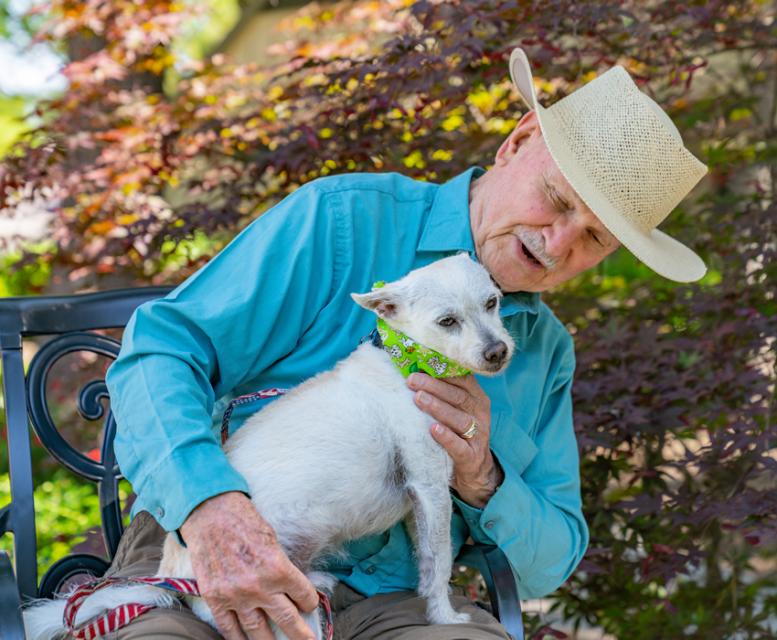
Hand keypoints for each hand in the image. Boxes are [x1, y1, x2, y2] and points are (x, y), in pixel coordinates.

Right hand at [179, 491, 318, 639]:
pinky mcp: (215, 598)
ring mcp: (236, 596)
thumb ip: (281, 566)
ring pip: (259, 631)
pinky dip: (238, 639)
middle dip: (301, 633)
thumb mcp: (273, 541)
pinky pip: (229, 628)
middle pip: (287, 620)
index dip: (309, 602)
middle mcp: (260, 586)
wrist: (211, 515)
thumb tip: (291, 587)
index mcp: (279, 568)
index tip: (308, 604)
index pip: (304, 596)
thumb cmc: (245, 522)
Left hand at [408, 373, 503, 507]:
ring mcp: (478, 435)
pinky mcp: (472, 456)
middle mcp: (479, 413)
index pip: (461, 379)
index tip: (419, 364)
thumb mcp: (456, 409)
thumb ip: (442, 392)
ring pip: (459, 419)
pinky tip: (433, 429)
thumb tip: (414, 370)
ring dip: (438, 407)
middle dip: (434, 386)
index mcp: (476, 397)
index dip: (440, 371)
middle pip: (458, 396)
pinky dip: (446, 437)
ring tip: (419, 399)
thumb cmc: (458, 432)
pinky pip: (459, 445)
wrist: (476, 470)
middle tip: (412, 380)